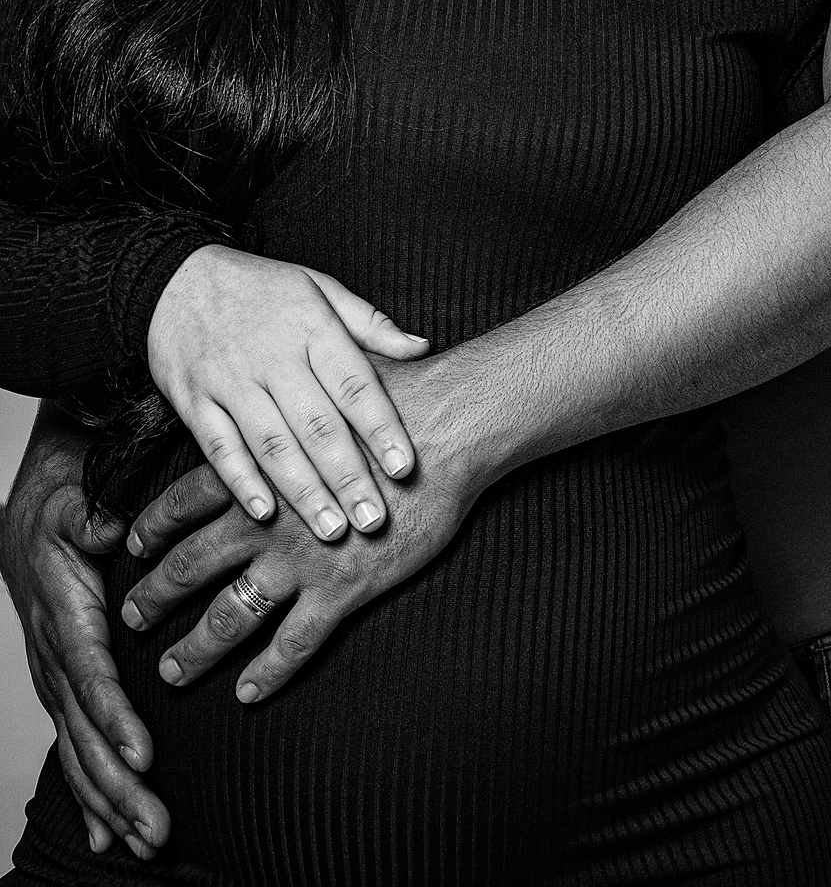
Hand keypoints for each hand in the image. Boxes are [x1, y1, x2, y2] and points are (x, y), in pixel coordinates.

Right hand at [0, 419, 168, 861]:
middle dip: (119, 785)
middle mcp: (55, 657)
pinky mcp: (62, 689)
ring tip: (147, 841)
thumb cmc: (63, 508)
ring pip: (79, 751)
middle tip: (157, 826)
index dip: (114, 718)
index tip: (143, 755)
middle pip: (86, 732)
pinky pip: (73, 747)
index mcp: (65, 616)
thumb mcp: (75, 502)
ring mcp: (55, 679)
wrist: (27, 521)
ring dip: (111, 801)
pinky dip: (89, 794)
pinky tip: (110, 836)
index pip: (91, 676)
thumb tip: (110, 523)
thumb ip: (92, 516)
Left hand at [122, 352, 481, 702]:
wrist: (448, 427)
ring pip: (230, 615)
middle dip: (156, 595)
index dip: (152, 528)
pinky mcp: (342, 590)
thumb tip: (276, 388)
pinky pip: (293, 643)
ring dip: (196, 647)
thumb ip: (293, 401)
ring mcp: (301, 560)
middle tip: (132, 616)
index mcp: (259, 468)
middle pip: (191, 565)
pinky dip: (268, 672)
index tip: (132, 547)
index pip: (182, 502)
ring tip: (173, 669)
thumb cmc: (396, 398)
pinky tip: (249, 692)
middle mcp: (266, 519)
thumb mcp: (321, 389)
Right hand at [148, 246, 429, 539]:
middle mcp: (272, 356)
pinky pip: (219, 447)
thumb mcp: (320, 287)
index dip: (382, 429)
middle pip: (317, 424)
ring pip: (272, 444)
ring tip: (332, 530)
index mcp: (312, 327)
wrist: (174, 277)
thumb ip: (370, 324)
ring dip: (303, 492)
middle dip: (348, 477)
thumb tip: (422, 349)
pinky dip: (241, 482)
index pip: (354, 385)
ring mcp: (230, 380)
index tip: (406, 469)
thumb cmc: (261, 287)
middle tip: (374, 520)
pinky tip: (265, 514)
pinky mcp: (193, 400)